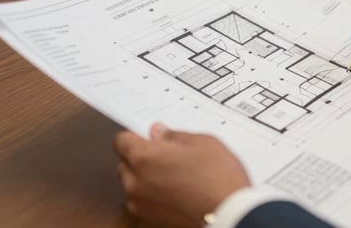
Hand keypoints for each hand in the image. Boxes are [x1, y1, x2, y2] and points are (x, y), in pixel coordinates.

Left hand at [114, 123, 249, 227]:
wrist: (229, 216)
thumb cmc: (218, 179)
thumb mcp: (203, 143)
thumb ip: (175, 136)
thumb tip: (160, 133)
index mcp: (144, 158)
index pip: (121, 141)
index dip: (136, 136)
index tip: (149, 138)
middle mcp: (135, 183)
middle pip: (126, 164)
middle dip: (143, 159)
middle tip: (170, 158)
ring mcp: (140, 206)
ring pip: (135, 186)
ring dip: (148, 180)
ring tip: (178, 179)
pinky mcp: (149, 222)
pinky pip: (145, 204)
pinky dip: (155, 199)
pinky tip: (178, 195)